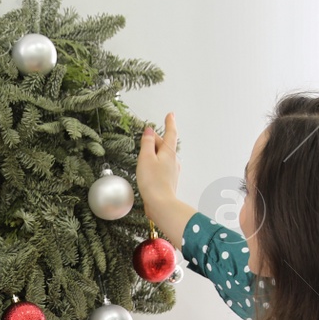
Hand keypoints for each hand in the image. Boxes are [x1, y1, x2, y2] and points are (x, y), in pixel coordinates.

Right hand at [137, 112, 192, 246]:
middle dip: (156, 138)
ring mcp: (172, 170)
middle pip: (165, 144)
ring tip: (145, 152)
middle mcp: (173, 160)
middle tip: (146, 134)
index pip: (171, 133)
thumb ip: (147, 143)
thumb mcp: (146, 158)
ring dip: (154, 151)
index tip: (170, 115)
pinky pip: (162, 165)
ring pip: (163, 155)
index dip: (170, 122)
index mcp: (169, 152)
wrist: (161, 204)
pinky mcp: (168, 180)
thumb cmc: (153, 182)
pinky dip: (155, 162)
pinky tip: (148, 167)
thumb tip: (149, 130)